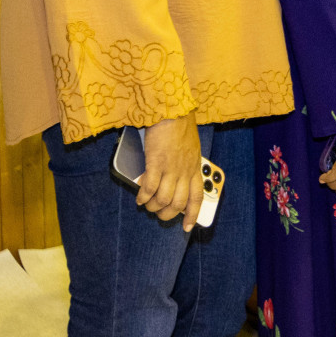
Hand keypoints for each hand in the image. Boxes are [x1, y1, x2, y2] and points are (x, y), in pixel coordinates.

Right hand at [138, 115, 203, 229]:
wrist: (172, 110)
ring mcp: (171, 168)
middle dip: (167, 214)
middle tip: (158, 214)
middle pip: (178, 203)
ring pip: (164, 200)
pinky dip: (143, 196)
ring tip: (146, 205)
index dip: (192, 215)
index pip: (197, 197)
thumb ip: (186, 163)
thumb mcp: (190, 147)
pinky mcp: (157, 163)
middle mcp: (185, 171)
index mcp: (194, 167)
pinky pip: (150, 188)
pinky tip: (139, 197)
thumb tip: (175, 177)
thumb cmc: (179, 124)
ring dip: (153, 206)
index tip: (186, 226)